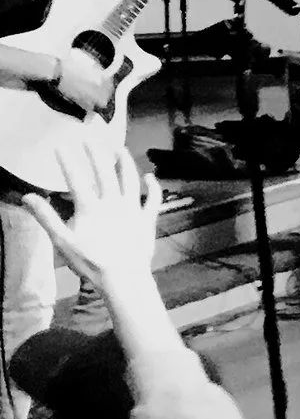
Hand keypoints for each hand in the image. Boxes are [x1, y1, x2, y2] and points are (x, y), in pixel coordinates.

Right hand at [19, 144, 160, 297]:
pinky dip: (153, 186)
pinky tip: (150, 176)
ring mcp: (134, 210)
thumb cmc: (91, 262)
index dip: (68, 161)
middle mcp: (114, 203)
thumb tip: (27, 197)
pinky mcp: (148, 220)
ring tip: (120, 149)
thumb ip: (46, 217)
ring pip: (131, 180)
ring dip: (126, 162)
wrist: (124, 278)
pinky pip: (153, 199)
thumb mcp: (63, 241)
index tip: (60, 145)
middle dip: (96, 154)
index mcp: (91, 208)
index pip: (77, 179)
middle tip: (90, 140)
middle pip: (105, 172)